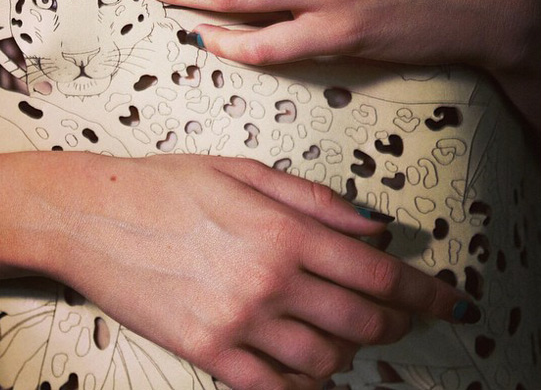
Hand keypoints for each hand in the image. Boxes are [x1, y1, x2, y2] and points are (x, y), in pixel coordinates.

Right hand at [40, 154, 477, 388]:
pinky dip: (302, 383)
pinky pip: (272, 387)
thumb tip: (374, 226)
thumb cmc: (167, 184)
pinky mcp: (206, 351)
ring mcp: (237, 323)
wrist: (91, 216)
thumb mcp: (245, 171)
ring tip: (347, 337)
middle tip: (402, 320)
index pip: (378, 273)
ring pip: (323, 359)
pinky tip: (307, 368)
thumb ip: (316, 201)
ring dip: (348, 352)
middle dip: (395, 324)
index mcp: (284, 232)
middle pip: (361, 320)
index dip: (424, 293)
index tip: (449, 301)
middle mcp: (269, 282)